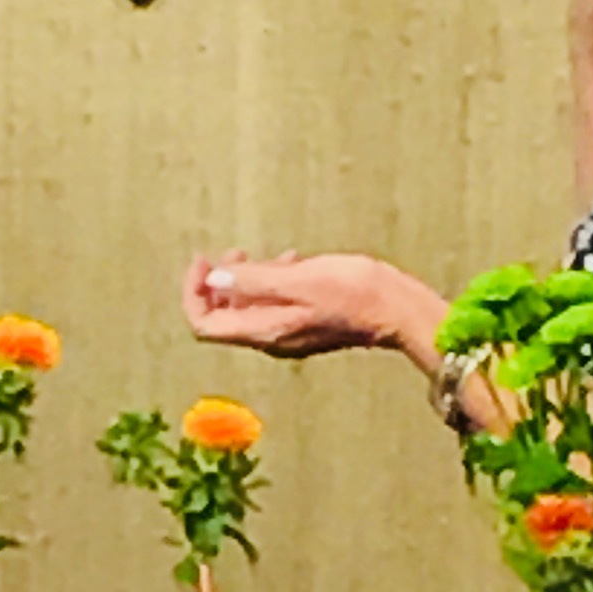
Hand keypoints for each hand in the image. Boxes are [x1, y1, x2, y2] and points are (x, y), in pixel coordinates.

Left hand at [182, 251, 435, 363]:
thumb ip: (254, 281)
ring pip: (249, 309)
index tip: (204, 262)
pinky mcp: (308, 324)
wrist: (398, 309)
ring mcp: (290, 334)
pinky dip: (272, 282)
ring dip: (246, 280)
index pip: (205, 325)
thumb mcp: (299, 279)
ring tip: (258, 253)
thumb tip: (215, 280)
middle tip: (232, 252)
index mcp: (264, 332)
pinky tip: (290, 260)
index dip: (194, 293)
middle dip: (219, 284)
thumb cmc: (353, 291)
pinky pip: (275, 305)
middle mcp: (272, 339)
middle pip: (223, 318)